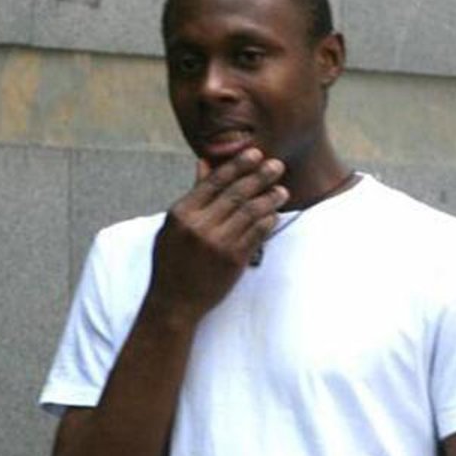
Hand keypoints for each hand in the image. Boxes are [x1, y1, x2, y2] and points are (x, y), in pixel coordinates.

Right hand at [147, 149, 287, 323]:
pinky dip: (268, 222)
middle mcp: (200, 226)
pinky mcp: (233, 260)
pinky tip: (275, 214)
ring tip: (283, 190)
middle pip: (236, 194)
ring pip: (250, 213)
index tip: (254, 153)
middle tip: (277, 165)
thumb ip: (193, 194)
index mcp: (182, 212)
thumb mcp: (173, 225)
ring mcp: (218, 243)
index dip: (237, 165)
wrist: (174, 301)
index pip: (215, 182)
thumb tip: (205, 162)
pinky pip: (256, 235)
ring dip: (270, 199)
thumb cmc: (172, 261)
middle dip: (259, 177)